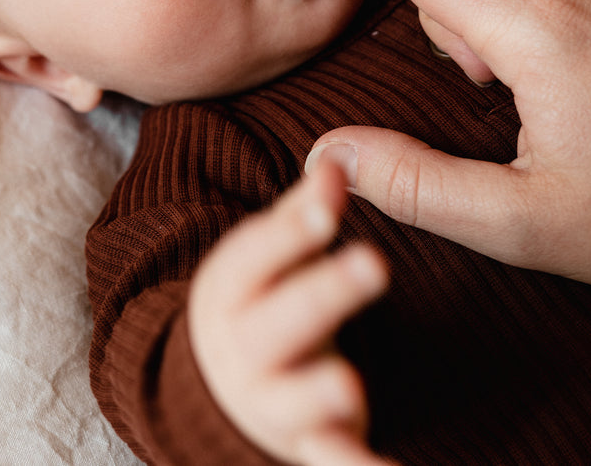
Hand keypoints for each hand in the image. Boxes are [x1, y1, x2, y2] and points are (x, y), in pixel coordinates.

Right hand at [188, 160, 392, 464]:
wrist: (217, 392)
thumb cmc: (261, 305)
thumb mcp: (269, 258)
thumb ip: (303, 213)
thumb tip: (337, 154)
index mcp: (233, 289)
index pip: (258, 254)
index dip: (293, 228)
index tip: (329, 200)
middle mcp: (243, 347)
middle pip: (279, 321)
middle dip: (323, 293)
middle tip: (374, 263)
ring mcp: (272, 400)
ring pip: (293, 399)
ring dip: (320, 391)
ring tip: (348, 384)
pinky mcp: (307, 445)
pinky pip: (333, 460)